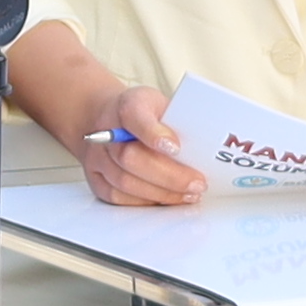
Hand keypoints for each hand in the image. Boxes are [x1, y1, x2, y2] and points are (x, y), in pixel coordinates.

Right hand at [74, 79, 204, 209]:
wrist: (110, 119)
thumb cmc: (145, 114)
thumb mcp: (165, 105)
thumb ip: (181, 121)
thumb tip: (209, 146)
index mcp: (127, 106)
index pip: (134, 115)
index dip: (153, 134)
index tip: (176, 147)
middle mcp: (105, 131)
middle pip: (129, 156)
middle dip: (168, 176)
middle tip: (196, 184)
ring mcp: (97, 156)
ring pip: (124, 181)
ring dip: (161, 193)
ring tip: (188, 195)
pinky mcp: (95, 178)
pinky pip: (118, 196)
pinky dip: (145, 201)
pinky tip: (166, 199)